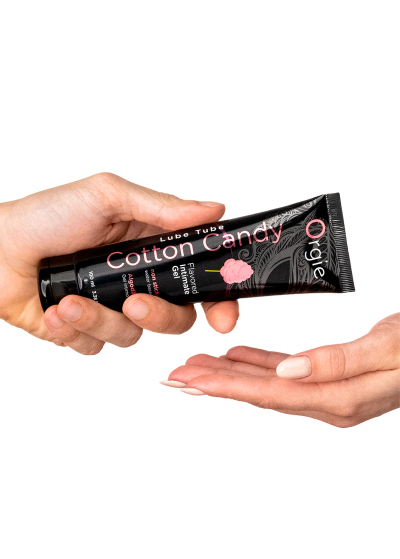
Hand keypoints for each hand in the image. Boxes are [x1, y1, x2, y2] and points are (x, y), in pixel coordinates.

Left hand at [0, 173, 238, 353]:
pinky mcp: (83, 330)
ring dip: (100, 320)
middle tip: (133, 301)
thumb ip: (161, 208)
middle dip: (158, 315)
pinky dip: (73, 331)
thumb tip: (212, 209)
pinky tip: (54, 309)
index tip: (222, 317)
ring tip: (69, 301)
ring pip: (131, 337)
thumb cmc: (45, 216)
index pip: (197, 278)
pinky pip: (95, 347)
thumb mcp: (107, 197)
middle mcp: (135, 280)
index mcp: (150, 248)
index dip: (218, 300)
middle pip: (175, 318)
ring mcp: (110, 308)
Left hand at [165, 314, 399, 426]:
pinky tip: (236, 357)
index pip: (269, 393)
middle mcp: (329, 401)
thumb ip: (338, 363)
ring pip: (267, 383)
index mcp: (339, 398)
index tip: (188, 381)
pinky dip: (259, 364)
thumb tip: (289, 372)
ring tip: (193, 366)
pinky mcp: (330, 378)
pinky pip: (286, 372)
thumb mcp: (386, 349)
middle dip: (214, 384)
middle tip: (173, 376)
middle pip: (259, 393)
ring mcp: (329, 392)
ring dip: (230, 374)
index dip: (225, 386)